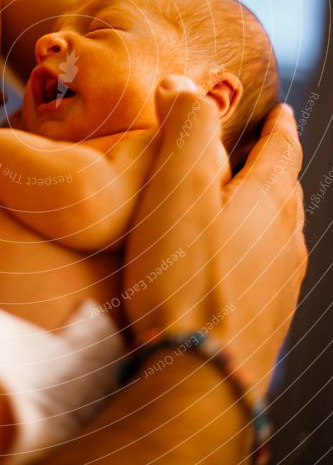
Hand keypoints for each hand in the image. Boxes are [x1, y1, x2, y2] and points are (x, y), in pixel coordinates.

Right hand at [124, 76, 306, 396]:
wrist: (197, 380)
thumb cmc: (184, 278)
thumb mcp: (179, 185)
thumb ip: (186, 127)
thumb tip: (183, 84)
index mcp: (268, 203)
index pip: (282, 153)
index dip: (280, 129)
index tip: (282, 115)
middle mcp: (285, 244)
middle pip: (287, 195)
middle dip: (275, 170)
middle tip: (262, 155)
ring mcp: (279, 289)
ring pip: (281, 237)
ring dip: (268, 215)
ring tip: (249, 209)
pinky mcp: (264, 325)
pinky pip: (268, 275)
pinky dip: (256, 256)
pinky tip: (237, 271)